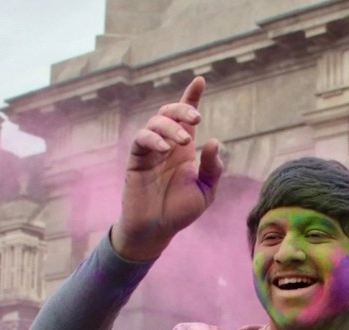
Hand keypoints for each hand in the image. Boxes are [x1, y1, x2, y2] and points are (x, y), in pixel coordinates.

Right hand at [113, 77, 223, 260]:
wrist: (157, 230)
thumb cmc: (179, 211)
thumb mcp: (205, 191)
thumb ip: (212, 168)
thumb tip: (212, 140)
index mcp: (184, 150)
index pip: (187, 117)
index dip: (191, 97)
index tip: (200, 80)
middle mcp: (166, 145)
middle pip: (170, 112)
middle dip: (182, 107)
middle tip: (196, 118)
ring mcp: (150, 151)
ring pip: (155, 122)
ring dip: (171, 126)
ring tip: (184, 142)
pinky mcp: (136, 160)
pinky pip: (141, 139)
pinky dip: (153, 139)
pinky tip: (165, 149)